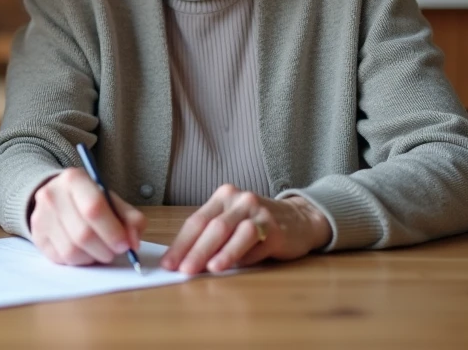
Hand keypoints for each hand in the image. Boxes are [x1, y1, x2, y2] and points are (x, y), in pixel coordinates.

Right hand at [28, 168, 146, 265]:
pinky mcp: (37, 237)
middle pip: (83, 234)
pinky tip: (85, 251)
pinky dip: (80, 261)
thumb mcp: (112, 201)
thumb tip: (133, 243)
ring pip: (72, 251)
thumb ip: (130, 219)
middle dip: (105, 249)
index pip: (94, 208)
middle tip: (115, 251)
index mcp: (74, 179)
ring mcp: (41, 217)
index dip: (112, 231)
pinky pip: (63, 259)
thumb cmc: (89, 200)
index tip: (125, 244)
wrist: (56, 197)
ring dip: (93, 257)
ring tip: (100, 250)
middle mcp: (52, 195)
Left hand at [161, 184, 331, 273]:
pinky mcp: (274, 227)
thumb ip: (212, 239)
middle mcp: (238, 199)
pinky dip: (239, 255)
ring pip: (231, 231)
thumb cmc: (258, 226)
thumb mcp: (232, 225)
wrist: (299, 219)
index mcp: (222, 198)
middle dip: (193, 250)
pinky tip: (228, 265)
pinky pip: (253, 241)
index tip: (168, 263)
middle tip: (181, 269)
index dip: (180, 243)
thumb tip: (185, 262)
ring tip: (204, 269)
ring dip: (216, 252)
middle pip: (211, 226)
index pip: (196, 221)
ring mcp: (257, 211)